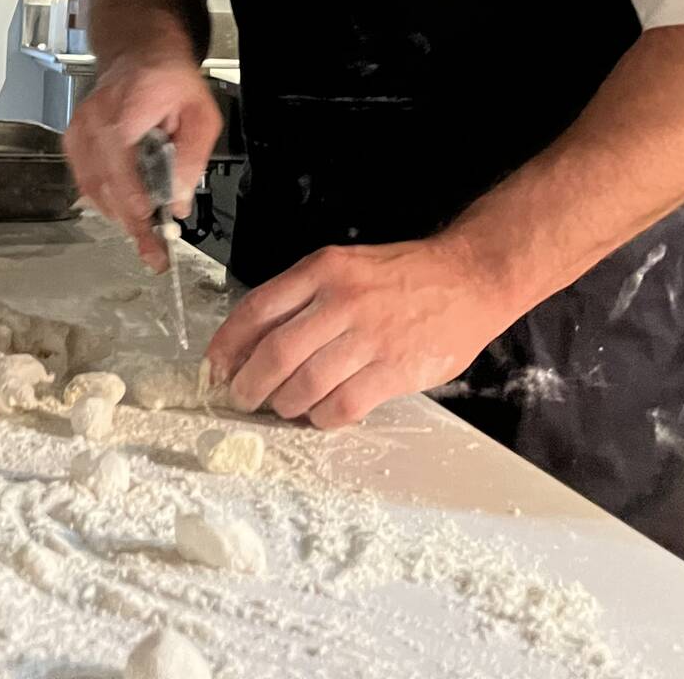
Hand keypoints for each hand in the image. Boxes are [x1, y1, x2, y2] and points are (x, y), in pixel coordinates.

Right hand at [64, 53, 219, 270]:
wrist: (140, 53)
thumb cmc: (170, 79)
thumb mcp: (200, 114)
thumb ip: (192, 158)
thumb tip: (179, 200)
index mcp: (125, 111)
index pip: (122, 171)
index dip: (136, 210)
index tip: (152, 238)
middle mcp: (94, 121)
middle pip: (105, 187)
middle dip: (131, 223)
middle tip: (153, 250)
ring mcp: (79, 130)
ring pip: (92, 189)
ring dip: (118, 213)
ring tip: (144, 231)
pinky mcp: (72, 139)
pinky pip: (85, 180)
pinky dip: (105, 197)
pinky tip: (125, 204)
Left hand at [205, 235, 514, 429]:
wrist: (468, 278)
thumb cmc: (403, 276)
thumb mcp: (345, 267)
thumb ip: (303, 297)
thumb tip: (253, 339)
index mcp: (323, 270)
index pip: (257, 308)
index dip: (228, 343)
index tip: (216, 365)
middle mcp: (341, 300)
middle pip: (275, 353)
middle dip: (249, 384)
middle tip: (243, 397)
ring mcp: (369, 336)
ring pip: (305, 384)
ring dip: (285, 404)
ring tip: (284, 406)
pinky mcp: (395, 369)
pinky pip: (343, 406)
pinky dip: (323, 418)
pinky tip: (322, 414)